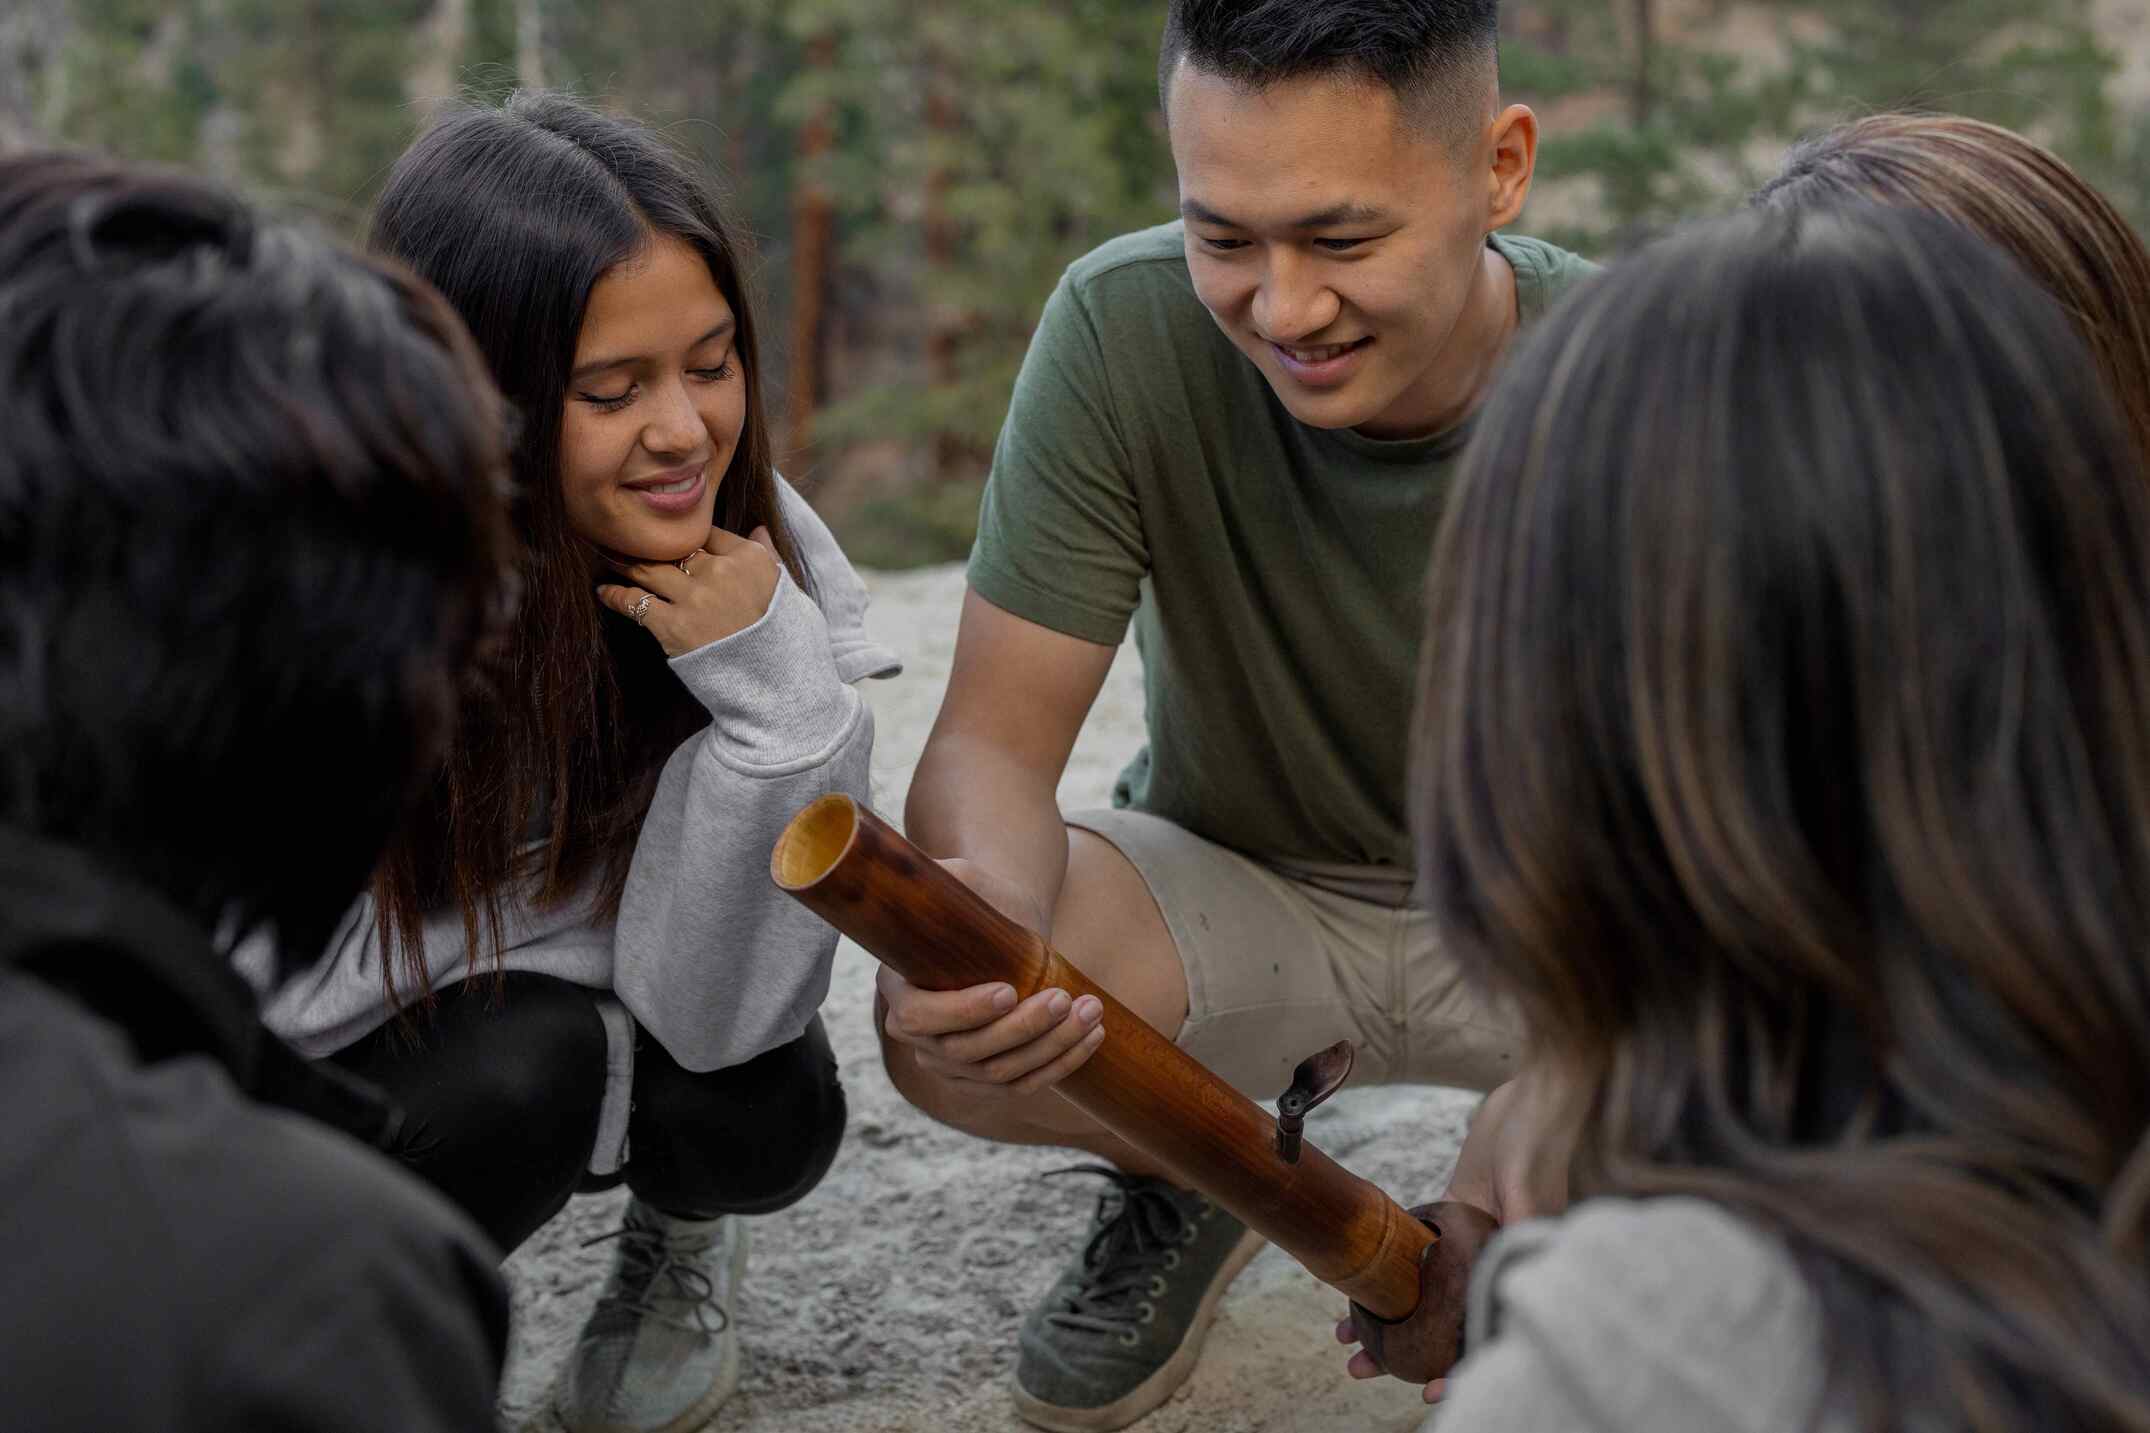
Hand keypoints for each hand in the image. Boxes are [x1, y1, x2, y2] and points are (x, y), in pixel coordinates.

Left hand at [596, 525, 780, 656]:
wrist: (781, 690)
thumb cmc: (791, 643)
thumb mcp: (790, 592)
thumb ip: (770, 556)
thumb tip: (758, 527)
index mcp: (751, 559)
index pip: (708, 534)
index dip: (689, 538)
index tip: (674, 542)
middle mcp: (721, 571)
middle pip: (675, 548)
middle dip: (650, 545)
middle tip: (623, 536)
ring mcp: (696, 598)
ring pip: (649, 569)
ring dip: (624, 561)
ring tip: (606, 555)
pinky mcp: (675, 627)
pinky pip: (635, 603)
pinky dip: (615, 595)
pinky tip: (603, 591)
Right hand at [876, 858, 1105, 1096]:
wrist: (1008, 926)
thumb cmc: (985, 898)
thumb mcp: (964, 880)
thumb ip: (946, 875)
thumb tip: (938, 871)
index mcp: (898, 988)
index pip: (920, 1017)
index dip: (963, 1012)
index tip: (1008, 991)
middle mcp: (917, 1036)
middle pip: (966, 1052)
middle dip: (1022, 1029)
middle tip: (1065, 998)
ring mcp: (950, 1064)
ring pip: (1001, 1072)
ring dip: (1051, 1046)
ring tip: (1090, 1010)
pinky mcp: (987, 1078)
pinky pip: (1023, 1084)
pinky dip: (1061, 1064)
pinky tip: (1093, 1036)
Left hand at [1332, 1072, 1567, 1402]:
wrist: (1530, 1101)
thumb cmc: (1535, 1142)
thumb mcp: (1525, 1186)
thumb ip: (1519, 1225)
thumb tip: (1500, 1274)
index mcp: (1518, 1270)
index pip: (1484, 1334)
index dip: (1457, 1368)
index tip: (1426, 1391)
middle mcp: (1495, 1269)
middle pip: (1447, 1327)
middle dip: (1404, 1354)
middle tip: (1361, 1368)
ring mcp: (1471, 1251)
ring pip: (1427, 1302)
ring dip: (1389, 1320)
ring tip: (1347, 1341)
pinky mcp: (1454, 1225)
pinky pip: (1417, 1264)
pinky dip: (1390, 1279)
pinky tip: (1355, 1291)